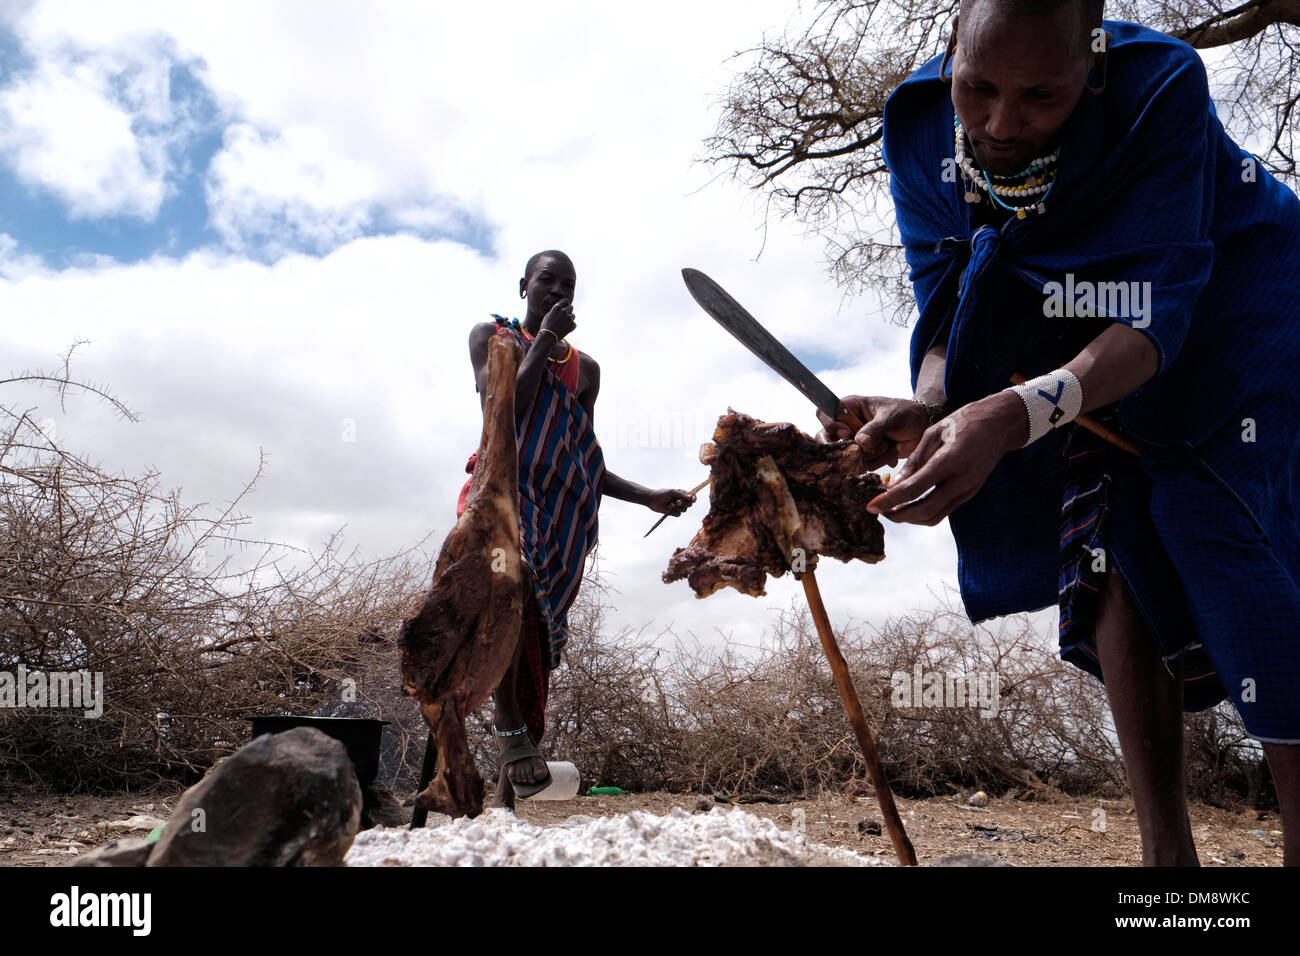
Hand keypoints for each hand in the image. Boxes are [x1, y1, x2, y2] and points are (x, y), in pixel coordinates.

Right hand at [540, 298, 576, 341]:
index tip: (565, 306)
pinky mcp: (572, 325)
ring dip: (570, 319)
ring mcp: (569, 318)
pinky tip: (565, 329)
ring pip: (573, 316)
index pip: (566, 300)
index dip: (566, 304)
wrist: (548, 337)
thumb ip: (556, 311)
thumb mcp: (548, 315)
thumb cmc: (546, 326)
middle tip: (564, 316)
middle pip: (571, 307)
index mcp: (557, 307)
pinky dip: (571, 326)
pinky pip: (574, 324)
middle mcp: (564, 311)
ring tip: (563, 324)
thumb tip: (561, 309)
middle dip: (568, 311)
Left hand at [646, 488, 696, 515]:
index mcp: (682, 494)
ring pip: (684, 510)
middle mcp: (681, 500)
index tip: (693, 500)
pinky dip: (674, 511)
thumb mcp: (672, 492)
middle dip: (684, 504)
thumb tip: (691, 497)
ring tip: (670, 504)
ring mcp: (677, 507)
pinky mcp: (673, 513)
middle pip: (689, 505)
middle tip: (677, 501)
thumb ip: (682, 494)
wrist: (652, 500)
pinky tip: (668, 508)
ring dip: (678, 508)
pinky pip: (678, 515)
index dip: (694, 499)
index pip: (692, 497)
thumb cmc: (662, 494)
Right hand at [816, 396, 929, 470]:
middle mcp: (847, 424)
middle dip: (850, 448)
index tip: (847, 434)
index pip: (824, 414)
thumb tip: (860, 443)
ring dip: (871, 454)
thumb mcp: (891, 417)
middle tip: (866, 448)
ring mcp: (855, 442)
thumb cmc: (906, 413)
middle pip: (829, 440)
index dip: (831, 426)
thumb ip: (875, 428)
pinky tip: (891, 451)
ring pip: (848, 456)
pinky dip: (879, 461)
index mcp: (849, 407)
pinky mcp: (864, 456)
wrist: (923, 427)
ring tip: (888, 443)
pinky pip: (862, 465)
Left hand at [865, 391, 1027, 525]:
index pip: (914, 489)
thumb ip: (914, 461)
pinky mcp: (970, 494)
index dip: (890, 500)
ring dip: (910, 518)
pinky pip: (943, 511)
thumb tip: (893, 485)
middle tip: (878, 511)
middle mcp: (961, 480)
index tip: (871, 506)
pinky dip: (923, 513)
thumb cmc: (962, 422)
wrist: (999, 425)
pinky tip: (909, 505)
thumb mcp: (933, 433)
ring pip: (934, 516)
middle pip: (924, 510)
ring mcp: (968, 490)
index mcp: (949, 460)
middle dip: (897, 515)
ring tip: (890, 509)